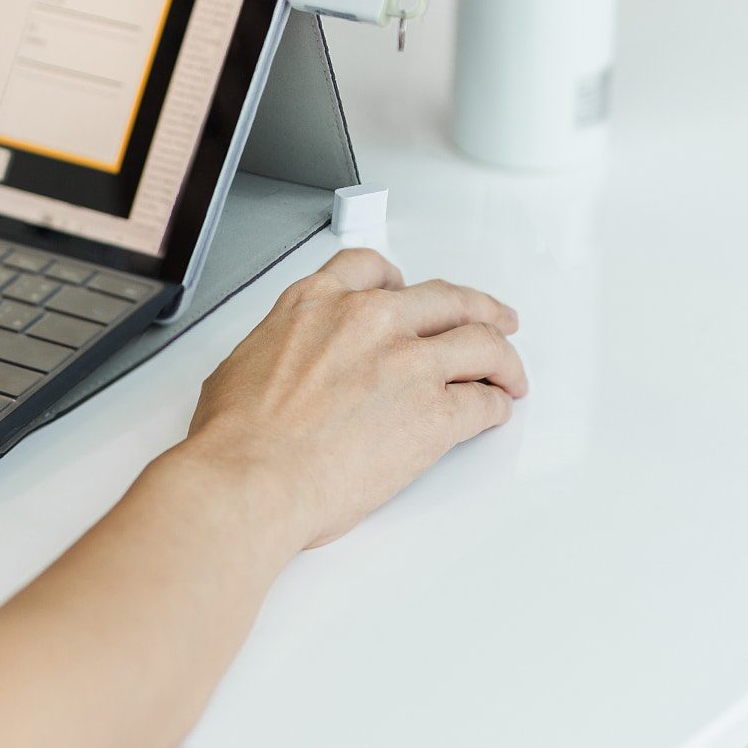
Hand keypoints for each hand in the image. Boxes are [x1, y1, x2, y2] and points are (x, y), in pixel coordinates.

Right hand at [185, 248, 525, 548]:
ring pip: (482, 343)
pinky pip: (485, 402)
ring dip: (504, 359)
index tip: (412, 293)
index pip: (372, 269)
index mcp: (318, 304)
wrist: (251, 477)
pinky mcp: (435, 412)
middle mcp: (370, 321)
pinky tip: (493, 413)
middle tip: (494, 320)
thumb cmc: (237, 438)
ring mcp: (408, 363)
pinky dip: (496, 408)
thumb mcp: (243, 363)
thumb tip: (285, 368)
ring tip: (509, 373)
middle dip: (479, 310)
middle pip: (446, 299)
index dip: (401, 282)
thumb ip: (281, 350)